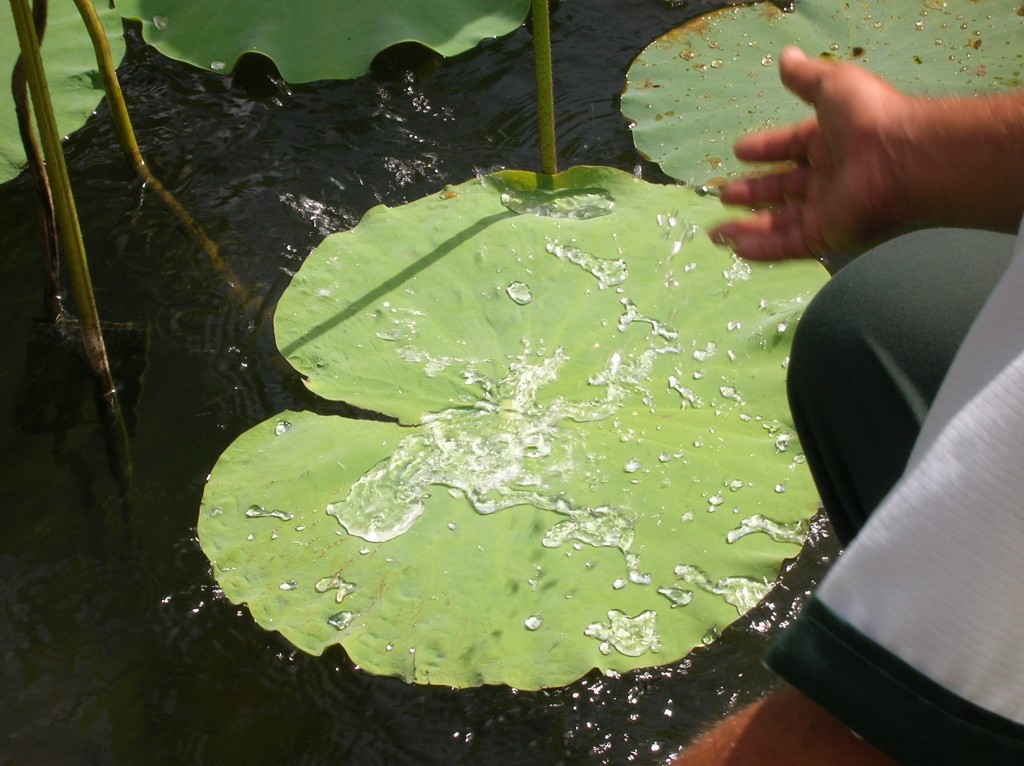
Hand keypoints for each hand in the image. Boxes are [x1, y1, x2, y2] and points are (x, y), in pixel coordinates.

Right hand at [708, 47, 918, 260]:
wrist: (899, 157)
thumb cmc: (867, 117)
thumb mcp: (832, 85)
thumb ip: (805, 77)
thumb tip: (785, 56)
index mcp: (828, 142)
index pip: (789, 147)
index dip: (764, 150)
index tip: (739, 152)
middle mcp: (826, 177)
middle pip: (780, 188)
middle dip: (751, 192)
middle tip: (724, 195)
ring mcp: (824, 210)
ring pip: (778, 222)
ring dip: (746, 227)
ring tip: (715, 233)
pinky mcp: (824, 236)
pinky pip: (786, 244)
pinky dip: (760, 248)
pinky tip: (736, 247)